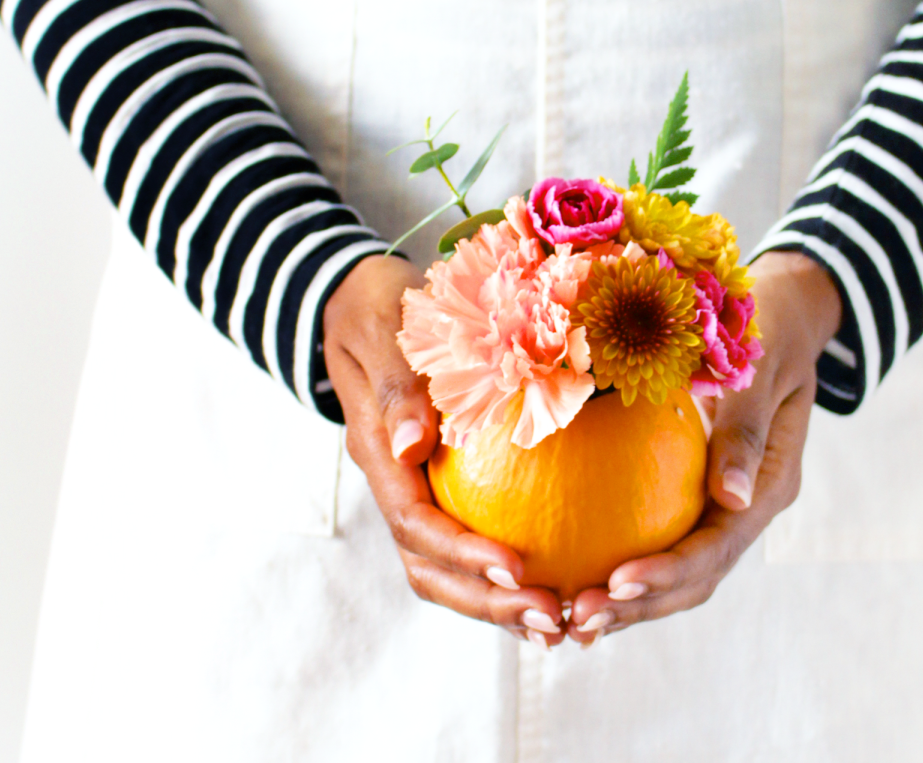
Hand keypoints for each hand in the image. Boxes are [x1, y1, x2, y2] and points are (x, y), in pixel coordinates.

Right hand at [324, 255, 566, 647]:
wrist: (361, 302)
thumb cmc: (379, 309)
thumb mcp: (383, 332)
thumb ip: (397, 388)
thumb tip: (410, 445)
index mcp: (379, 452)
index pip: (413, 521)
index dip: (461, 552)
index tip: (516, 568)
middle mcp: (397, 482)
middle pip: (429, 567)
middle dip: (486, 601)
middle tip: (553, 618)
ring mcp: (417, 489)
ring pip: (446, 568)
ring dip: (498, 601)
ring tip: (560, 620)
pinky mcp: (442, 485)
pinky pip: (469, 539)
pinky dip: (507, 571)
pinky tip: (561, 581)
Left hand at [567, 251, 841, 644]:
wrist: (782, 316)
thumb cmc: (767, 328)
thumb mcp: (760, 370)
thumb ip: (745, 429)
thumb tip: (731, 495)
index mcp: (768, 486)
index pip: (716, 546)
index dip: (668, 573)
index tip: (614, 582)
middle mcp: (746, 507)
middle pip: (695, 578)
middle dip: (639, 606)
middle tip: (578, 617)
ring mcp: (723, 507)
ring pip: (678, 573)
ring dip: (627, 601)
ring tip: (570, 617)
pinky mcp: (695, 497)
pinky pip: (659, 539)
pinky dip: (621, 562)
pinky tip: (570, 575)